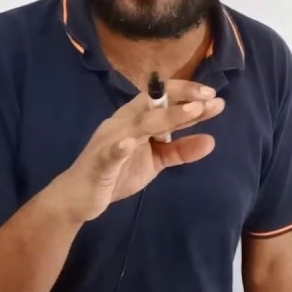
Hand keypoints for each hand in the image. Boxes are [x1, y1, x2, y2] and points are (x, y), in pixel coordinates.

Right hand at [56, 79, 223, 221]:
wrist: (78, 197)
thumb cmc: (118, 173)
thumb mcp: (155, 161)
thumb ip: (179, 150)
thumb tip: (211, 140)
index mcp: (135, 120)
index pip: (161, 99)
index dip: (185, 94)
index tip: (212, 95)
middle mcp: (122, 123)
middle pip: (153, 104)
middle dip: (181, 98)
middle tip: (209, 97)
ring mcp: (110, 141)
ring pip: (139, 124)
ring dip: (165, 117)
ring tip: (192, 111)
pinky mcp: (99, 163)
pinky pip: (110, 153)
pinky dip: (120, 148)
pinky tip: (130, 144)